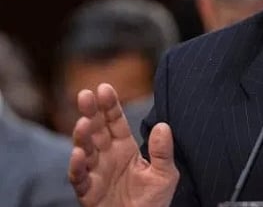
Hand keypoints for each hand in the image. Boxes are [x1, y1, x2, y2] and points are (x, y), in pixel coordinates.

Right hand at [68, 83, 178, 206]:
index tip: (105, 88)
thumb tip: (163, 126)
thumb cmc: (153, 201)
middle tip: (85, 95)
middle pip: (96, 130)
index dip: (109, 105)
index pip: (115, 122)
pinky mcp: (88, 192)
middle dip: (90, 112)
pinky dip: (77, 166)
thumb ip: (163, 152)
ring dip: (82, 136)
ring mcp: (95, 173)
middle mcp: (107, 156)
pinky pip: (79, 178)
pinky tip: (78, 154)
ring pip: (84, 150)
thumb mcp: (165, 175)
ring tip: (84, 123)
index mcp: (124, 148)